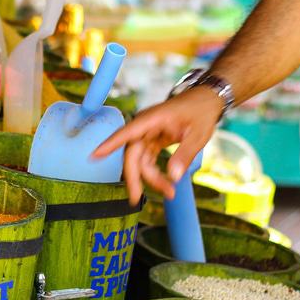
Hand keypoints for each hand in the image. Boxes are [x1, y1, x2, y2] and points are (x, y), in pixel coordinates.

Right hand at [92, 86, 222, 204]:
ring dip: (150, 178)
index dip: (110, 144)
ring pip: (139, 160)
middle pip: (132, 154)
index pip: (127, 133)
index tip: (94, 156)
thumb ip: (185, 155)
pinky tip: (166, 183)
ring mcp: (148, 134)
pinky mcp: (152, 140)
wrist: (205, 101)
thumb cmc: (200, 113)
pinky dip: (154, 173)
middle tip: (136, 199)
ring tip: (170, 192)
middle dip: (134, 176)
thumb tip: (174, 177)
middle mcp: (145, 126)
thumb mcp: (198, 135)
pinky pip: (147, 159)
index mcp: (152, 119)